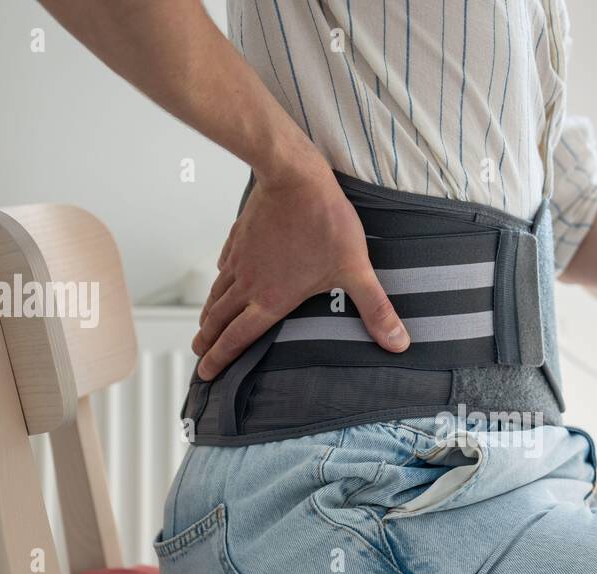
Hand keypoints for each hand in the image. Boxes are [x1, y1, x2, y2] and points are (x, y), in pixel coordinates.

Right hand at [193, 153, 408, 379]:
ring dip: (209, 314)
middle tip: (198, 356)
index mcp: (271, 299)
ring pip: (218, 292)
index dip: (220, 359)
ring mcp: (241, 258)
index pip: (238, 338)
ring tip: (202, 327)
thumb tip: (398, 343)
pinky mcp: (240, 236)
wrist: (294, 176)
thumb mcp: (356, 270)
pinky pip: (225, 264)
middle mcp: (249, 283)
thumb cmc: (326, 223)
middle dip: (207, 341)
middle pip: (220, 319)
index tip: (206, 374)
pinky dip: (219, 279)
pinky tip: (221, 279)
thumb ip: (375, 309)